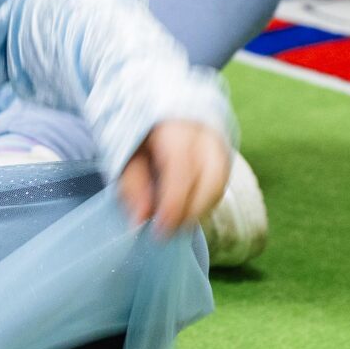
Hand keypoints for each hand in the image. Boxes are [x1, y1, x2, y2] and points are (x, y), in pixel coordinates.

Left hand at [117, 118, 232, 237]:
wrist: (162, 115)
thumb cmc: (140, 137)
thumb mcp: (125, 157)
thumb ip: (133, 186)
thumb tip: (141, 218)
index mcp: (176, 128)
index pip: (182, 169)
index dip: (173, 202)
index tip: (160, 229)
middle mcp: (205, 135)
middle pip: (211, 180)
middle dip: (191, 212)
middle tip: (167, 233)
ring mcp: (219, 145)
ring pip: (219, 186)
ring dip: (197, 212)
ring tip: (173, 226)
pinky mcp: (224, 158)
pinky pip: (220, 187)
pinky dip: (203, 205)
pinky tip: (185, 214)